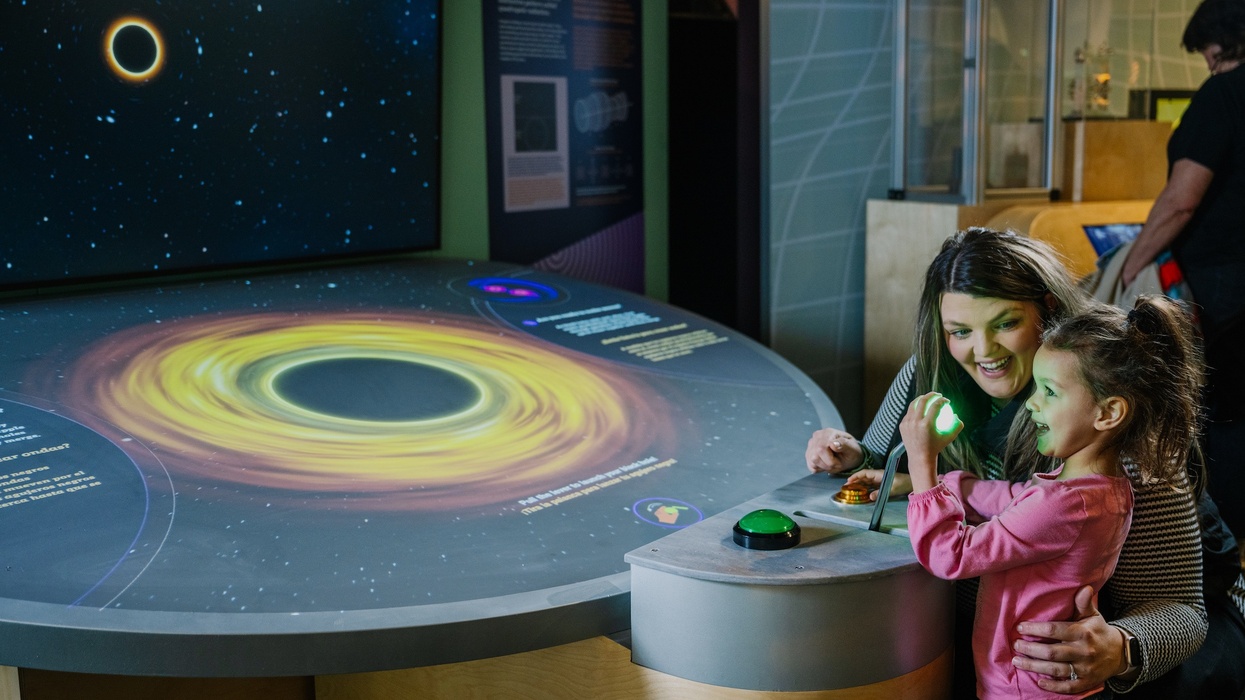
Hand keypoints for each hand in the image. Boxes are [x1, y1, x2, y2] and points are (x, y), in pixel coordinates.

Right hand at [805, 428, 863, 473]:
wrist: (849, 455)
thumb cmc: (852, 451)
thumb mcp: (853, 449)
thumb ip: (844, 445)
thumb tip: (833, 444)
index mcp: (828, 433)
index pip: (821, 449)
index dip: (830, 461)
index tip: (840, 463)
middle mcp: (817, 436)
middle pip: (815, 457)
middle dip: (827, 465)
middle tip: (837, 464)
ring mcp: (812, 444)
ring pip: (812, 462)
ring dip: (824, 467)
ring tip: (832, 464)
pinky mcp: (809, 452)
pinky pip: (810, 465)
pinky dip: (819, 468)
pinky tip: (827, 464)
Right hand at [845, 470, 912, 500]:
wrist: (911, 484)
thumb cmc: (902, 484)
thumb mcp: (891, 489)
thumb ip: (880, 493)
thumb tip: (869, 497)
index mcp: (878, 474)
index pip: (864, 473)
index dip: (856, 476)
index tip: (849, 480)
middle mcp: (877, 476)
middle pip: (864, 477)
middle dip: (855, 480)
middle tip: (847, 486)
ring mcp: (879, 480)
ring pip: (866, 481)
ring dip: (859, 484)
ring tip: (852, 489)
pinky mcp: (882, 484)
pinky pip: (871, 485)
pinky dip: (865, 488)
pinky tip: (862, 492)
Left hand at [898, 393, 961, 491]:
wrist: (920, 457)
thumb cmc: (936, 447)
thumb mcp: (949, 437)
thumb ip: (956, 426)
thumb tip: (956, 414)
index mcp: (926, 424)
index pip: (935, 406)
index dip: (942, 400)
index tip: (946, 400)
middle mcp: (915, 422)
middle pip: (923, 401)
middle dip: (931, 395)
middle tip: (937, 395)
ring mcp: (907, 423)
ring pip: (913, 405)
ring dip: (921, 399)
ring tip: (928, 398)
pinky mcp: (902, 425)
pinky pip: (909, 413)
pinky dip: (915, 409)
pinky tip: (921, 408)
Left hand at [1012, 585, 1127, 693]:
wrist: (1121, 653)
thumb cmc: (1098, 631)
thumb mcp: (1093, 615)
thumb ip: (1083, 603)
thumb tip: (1084, 587)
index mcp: (1082, 632)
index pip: (1054, 630)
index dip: (1035, 629)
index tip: (1020, 627)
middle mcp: (1084, 651)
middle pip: (1052, 652)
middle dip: (1030, 649)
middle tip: (1016, 645)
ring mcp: (1085, 668)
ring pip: (1056, 670)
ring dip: (1034, 667)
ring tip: (1017, 662)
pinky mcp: (1087, 682)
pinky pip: (1069, 687)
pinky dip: (1054, 686)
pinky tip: (1040, 683)